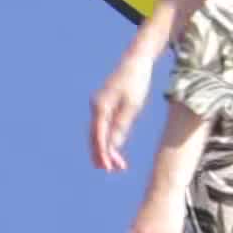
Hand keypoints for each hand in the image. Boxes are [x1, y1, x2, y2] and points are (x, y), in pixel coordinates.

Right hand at [89, 55, 153, 171]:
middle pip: (95, 136)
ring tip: (118, 165)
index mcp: (100, 107)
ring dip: (107, 149)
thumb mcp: (132, 106)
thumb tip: (113, 145)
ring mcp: (99, 106)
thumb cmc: (136, 82)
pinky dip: (110, 138)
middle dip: (103, 154)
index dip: (102, 153)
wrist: (136, 61)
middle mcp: (96, 107)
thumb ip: (122, 125)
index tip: (108, 167)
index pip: (99, 135)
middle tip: (112, 170)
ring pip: (99, 133)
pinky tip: (117, 149)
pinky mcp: (106, 105)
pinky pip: (104, 126)